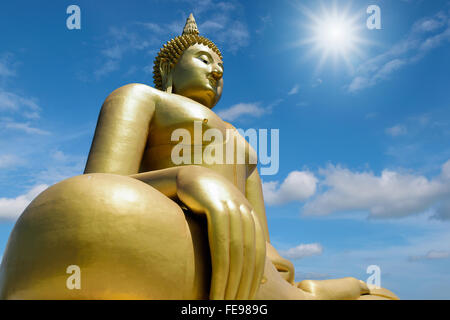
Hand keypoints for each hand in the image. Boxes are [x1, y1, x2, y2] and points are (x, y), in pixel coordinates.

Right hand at [176, 166, 265, 299]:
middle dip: (243, 288)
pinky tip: (217, 291)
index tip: (244, 303)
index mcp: (250, 218)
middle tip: (236, 310)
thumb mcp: (220, 223)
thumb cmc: (200, 204)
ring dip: (232, 287)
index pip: (256, 257)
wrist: (186, 176)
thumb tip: (249, 274)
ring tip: (225, 308)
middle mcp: (246, 213)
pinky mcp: (217, 208)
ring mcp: (233, 209)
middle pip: (249, 259)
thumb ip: (234, 243)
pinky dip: (221, 273)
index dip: (252, 282)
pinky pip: (222, 248)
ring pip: (237, 257)